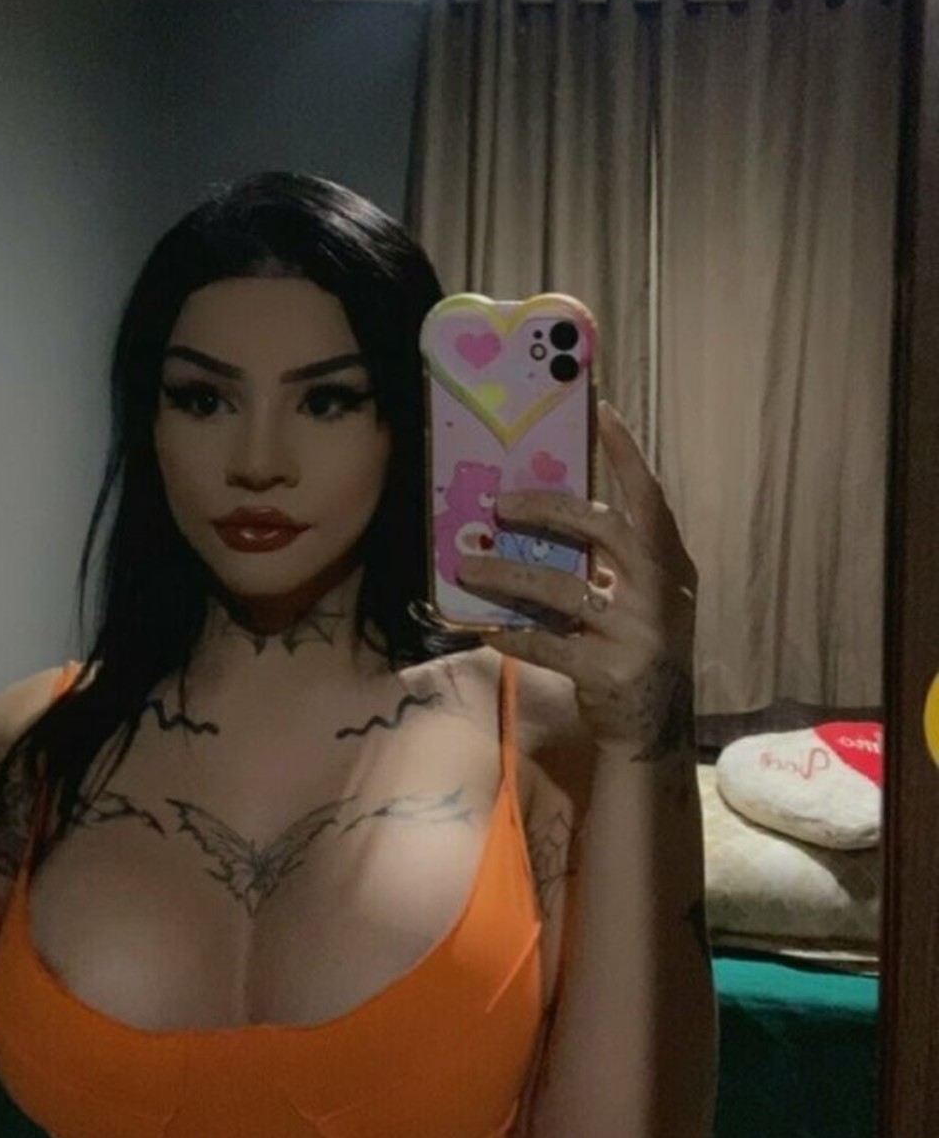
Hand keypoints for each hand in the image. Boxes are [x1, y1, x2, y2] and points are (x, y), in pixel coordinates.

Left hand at [455, 402, 698, 760]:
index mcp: (669, 565)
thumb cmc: (634, 648)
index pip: (649, 497)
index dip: (626, 453)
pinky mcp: (608, 671)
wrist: (650, 728)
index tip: (601, 409)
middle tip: (500, 502)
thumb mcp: (640, 598)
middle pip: (603, 528)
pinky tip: (484, 628)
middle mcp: (660, 591)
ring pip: (561, 589)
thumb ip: (613, 560)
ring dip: (507, 576)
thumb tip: (546, 510)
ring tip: (467, 567)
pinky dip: (512, 634)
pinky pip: (546, 644)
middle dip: (549, 508)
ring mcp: (637, 632)